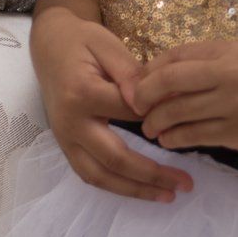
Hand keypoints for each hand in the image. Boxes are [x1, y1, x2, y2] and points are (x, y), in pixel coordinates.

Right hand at [33, 8, 188, 201]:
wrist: (49, 44)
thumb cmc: (81, 41)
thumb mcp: (107, 44)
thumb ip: (129, 73)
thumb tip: (149, 102)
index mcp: (82, 93)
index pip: (129, 115)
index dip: (161, 119)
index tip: (188, 122)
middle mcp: (70, 122)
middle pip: (114, 159)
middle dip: (152, 175)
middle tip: (185, 184)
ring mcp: (64, 136)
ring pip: (98, 176)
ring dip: (134, 190)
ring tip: (167, 195)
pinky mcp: (64, 144)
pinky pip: (88, 173)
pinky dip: (115, 186)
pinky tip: (140, 189)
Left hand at [133, 40, 237, 160]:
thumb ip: (206, 63)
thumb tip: (156, 72)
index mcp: (229, 51)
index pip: (176, 55)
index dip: (150, 69)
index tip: (138, 83)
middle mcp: (231, 74)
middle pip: (170, 80)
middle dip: (144, 94)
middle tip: (135, 106)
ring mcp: (235, 104)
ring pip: (178, 111)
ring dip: (156, 121)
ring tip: (149, 128)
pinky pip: (194, 135)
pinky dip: (174, 138)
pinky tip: (168, 140)